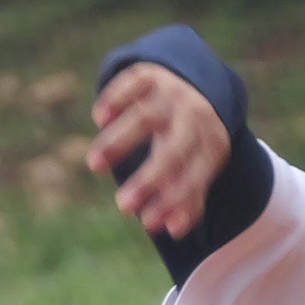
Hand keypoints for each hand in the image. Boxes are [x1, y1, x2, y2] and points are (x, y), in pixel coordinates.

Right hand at [90, 62, 228, 237]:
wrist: (195, 78)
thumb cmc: (191, 135)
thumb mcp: (198, 162)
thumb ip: (187, 196)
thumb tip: (171, 230)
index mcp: (211, 144)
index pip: (195, 175)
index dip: (174, 200)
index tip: (148, 224)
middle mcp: (194, 117)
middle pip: (173, 150)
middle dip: (149, 180)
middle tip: (122, 207)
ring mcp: (171, 93)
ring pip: (145, 117)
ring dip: (119, 141)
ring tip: (94, 166)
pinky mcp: (149, 74)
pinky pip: (132, 83)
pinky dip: (115, 98)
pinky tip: (100, 119)